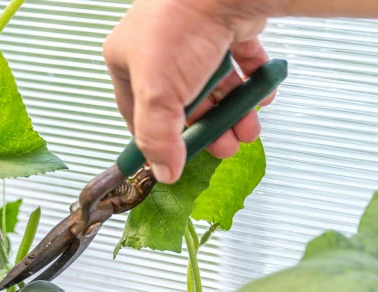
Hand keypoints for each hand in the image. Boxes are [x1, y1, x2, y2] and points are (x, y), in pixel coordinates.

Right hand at [104, 0, 278, 182]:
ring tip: (247, 130)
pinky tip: (258, 97)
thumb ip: (159, 140)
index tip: (173, 159)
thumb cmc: (179, 28)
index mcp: (127, 59)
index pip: (136, 111)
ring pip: (212, 85)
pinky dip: (250, 82)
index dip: (155, 138)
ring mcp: (192, 36)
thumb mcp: (156, 97)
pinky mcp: (226, 26)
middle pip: (181, 102)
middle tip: (221, 147)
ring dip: (231, 112)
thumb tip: (164, 172)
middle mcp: (157, 47)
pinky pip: (239, 62)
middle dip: (205, 129)